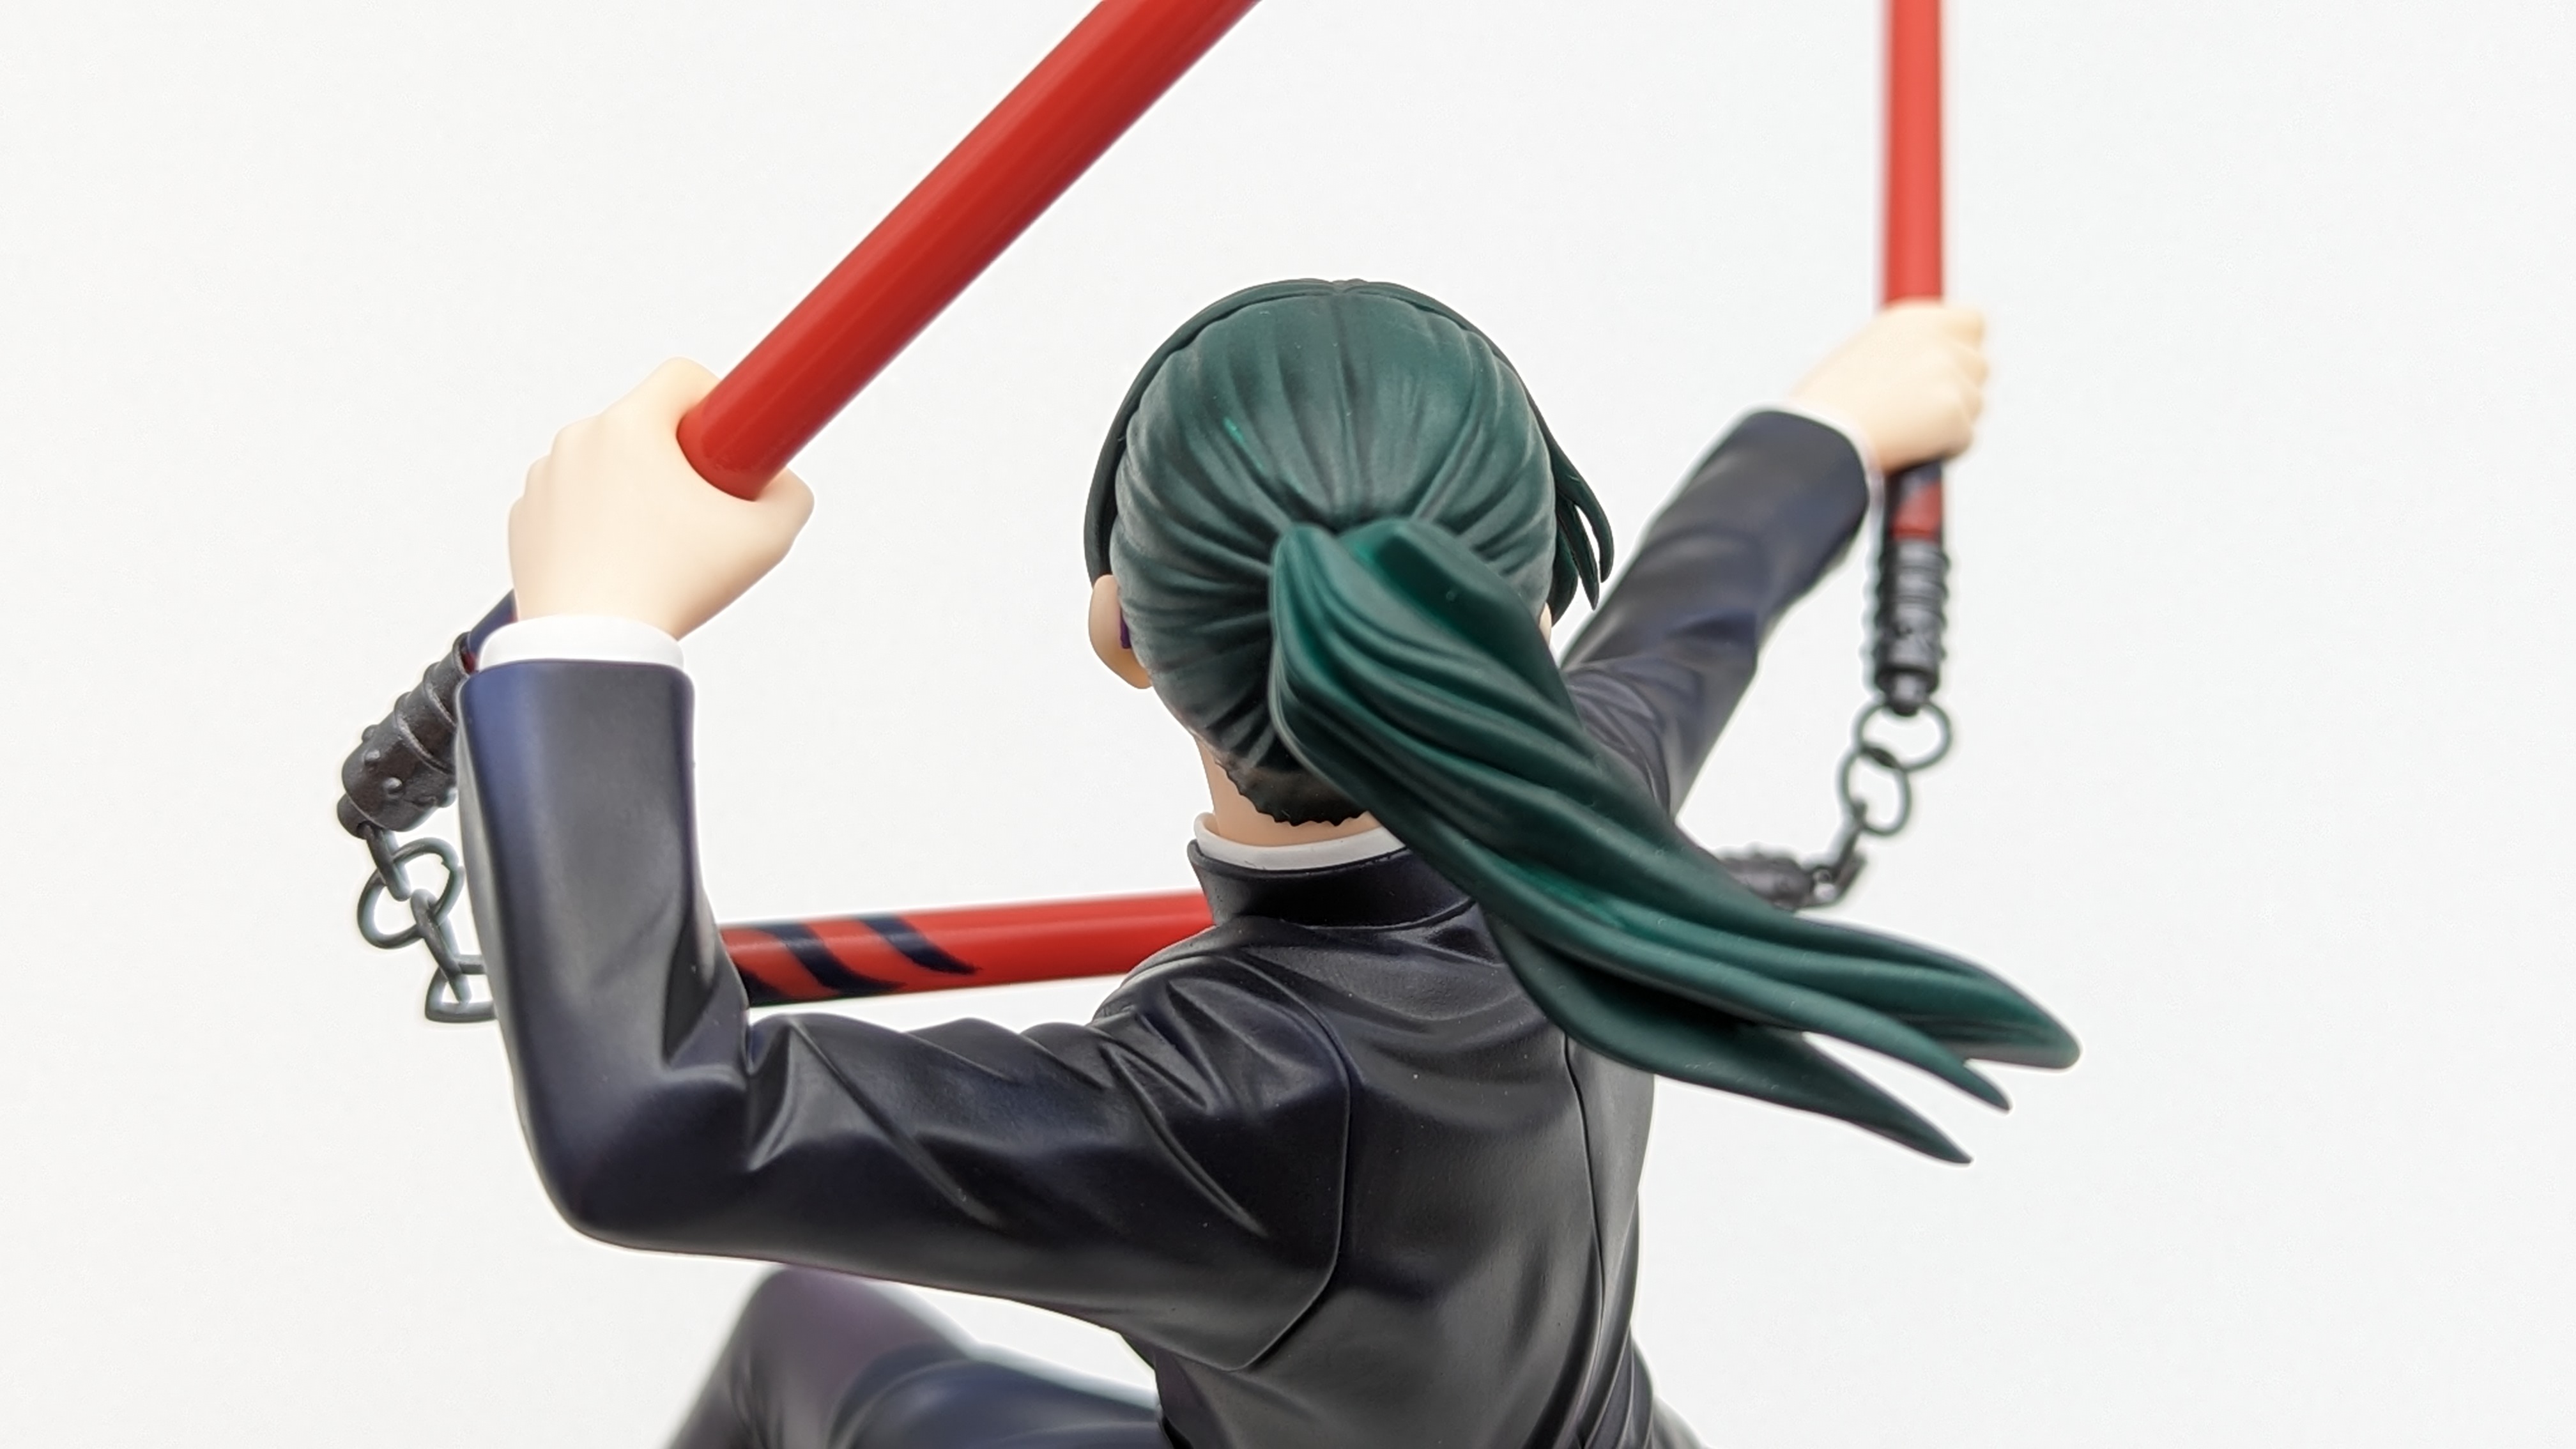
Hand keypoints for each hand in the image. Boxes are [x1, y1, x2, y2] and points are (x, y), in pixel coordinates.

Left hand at [508, 359, 814, 637]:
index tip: (728, 449)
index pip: (682, 378)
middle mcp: (578, 440)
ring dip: (636, 492)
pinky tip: (621, 566)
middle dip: (678, 460)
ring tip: (659, 551)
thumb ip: (791, 495)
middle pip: (644, 426)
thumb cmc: (673, 586)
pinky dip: (598, 524)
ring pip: (607, 465)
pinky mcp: (525, 520)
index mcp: (629, 426)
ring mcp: (544, 480)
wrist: (592, 646)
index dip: (717, 406)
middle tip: (702, 514)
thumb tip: (780, 485)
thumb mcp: (767, 537)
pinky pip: (574, 503)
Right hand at [1788, 302, 1987, 474]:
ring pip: (1974, 404)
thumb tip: (1925, 376)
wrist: (1819, 437)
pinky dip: (1943, 450)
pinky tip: (1908, 450)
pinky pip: (1964, 438)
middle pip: (1979, 365)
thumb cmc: (1825, 409)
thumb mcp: (1862, 359)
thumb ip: (1903, 355)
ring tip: (1904, 435)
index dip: (1961, 349)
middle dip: (1960, 390)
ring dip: (1950, 422)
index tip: (1948, 371)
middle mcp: (1936, 337)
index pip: (1971, 321)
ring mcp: (1950, 374)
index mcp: (1909, 319)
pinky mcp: (1955, 411)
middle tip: (1924, 414)